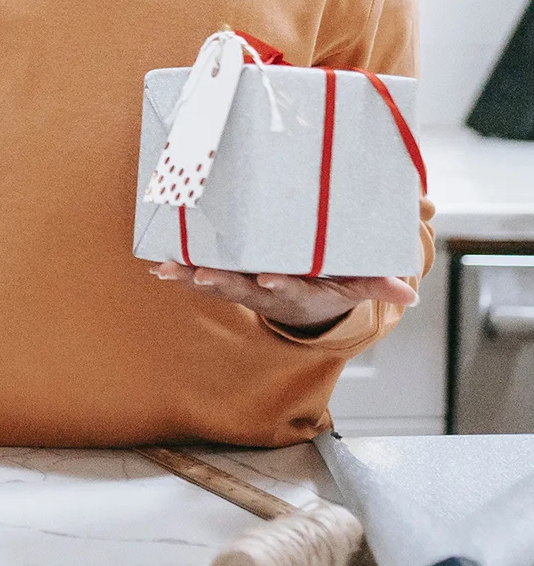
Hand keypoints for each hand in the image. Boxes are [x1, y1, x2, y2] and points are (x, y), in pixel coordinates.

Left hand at [152, 262, 416, 332]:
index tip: (269, 279)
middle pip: (241, 287)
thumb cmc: (329, 284)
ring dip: (190, 276)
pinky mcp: (225, 274)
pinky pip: (198, 272)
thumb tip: (409, 293)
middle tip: (200, 275)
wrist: (303, 301)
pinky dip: (177, 270)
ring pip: (215, 281)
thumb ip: (378, 284)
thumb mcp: (356, 286)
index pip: (288, 288)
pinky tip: (156, 264)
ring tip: (167, 269)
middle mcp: (264, 289)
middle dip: (221, 281)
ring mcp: (242, 284)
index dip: (278, 284)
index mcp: (297, 288)